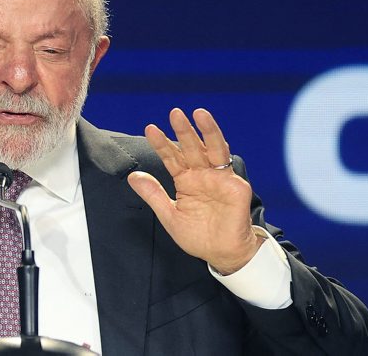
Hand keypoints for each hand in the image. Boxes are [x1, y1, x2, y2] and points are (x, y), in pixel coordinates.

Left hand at [127, 108, 261, 273]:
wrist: (222, 254)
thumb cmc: (199, 236)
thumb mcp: (169, 215)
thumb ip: (153, 195)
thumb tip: (132, 176)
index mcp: (186, 180)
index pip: (172, 157)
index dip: (162, 143)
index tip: (150, 129)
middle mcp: (202, 175)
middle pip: (192, 147)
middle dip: (184, 130)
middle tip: (174, 113)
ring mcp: (219, 178)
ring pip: (213, 149)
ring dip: (207, 131)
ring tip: (199, 114)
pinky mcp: (235, 186)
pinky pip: (228, 167)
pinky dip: (223, 153)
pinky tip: (216, 141)